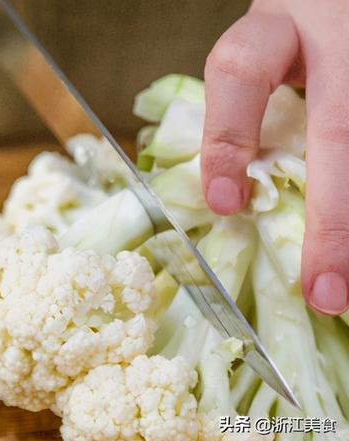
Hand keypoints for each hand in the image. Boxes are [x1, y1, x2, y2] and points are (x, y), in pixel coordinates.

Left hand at [201, 0, 348, 314]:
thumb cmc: (298, 33)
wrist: (341, 3)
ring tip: (348, 282)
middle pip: (339, 132)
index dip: (229, 142)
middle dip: (333, 221)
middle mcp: (339, 32)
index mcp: (280, 24)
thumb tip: (233, 201)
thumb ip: (247, 110)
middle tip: (324, 291)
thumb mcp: (263, 51)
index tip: (225, 205)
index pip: (241, 73)